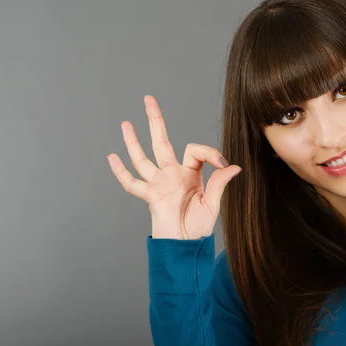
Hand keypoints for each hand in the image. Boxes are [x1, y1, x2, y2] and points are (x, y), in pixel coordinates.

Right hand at [107, 95, 241, 239]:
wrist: (184, 245)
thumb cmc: (198, 227)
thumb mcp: (213, 204)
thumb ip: (219, 183)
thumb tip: (234, 166)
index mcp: (191, 173)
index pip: (196, 151)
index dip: (211, 153)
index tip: (222, 164)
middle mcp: (172, 174)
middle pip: (161, 141)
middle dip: (155, 121)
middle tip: (149, 100)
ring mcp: (158, 184)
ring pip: (142, 158)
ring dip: (133, 141)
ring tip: (126, 123)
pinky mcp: (149, 196)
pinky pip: (132, 183)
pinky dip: (121, 172)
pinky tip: (112, 157)